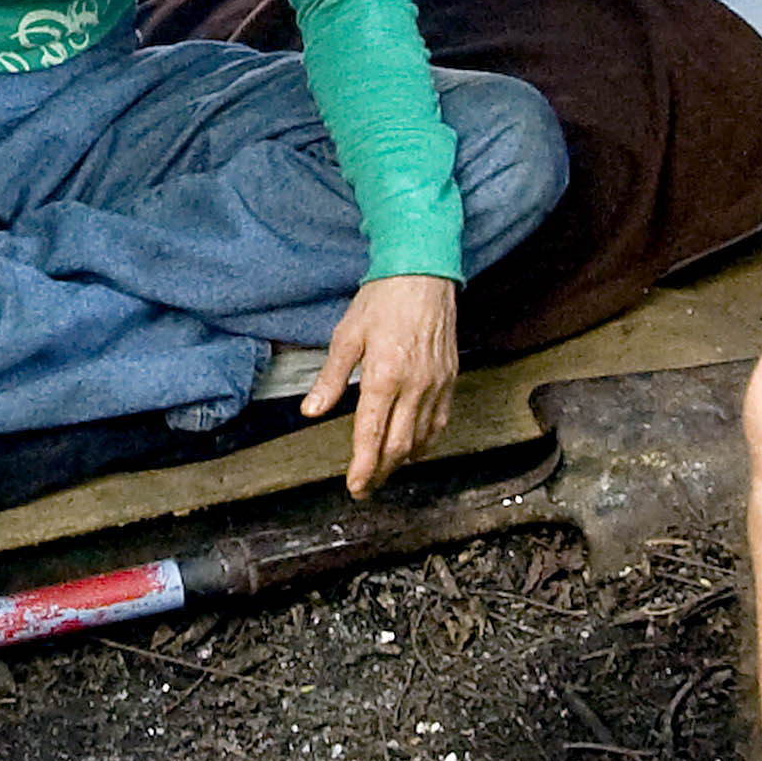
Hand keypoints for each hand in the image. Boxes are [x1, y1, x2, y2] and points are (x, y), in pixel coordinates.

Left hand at [306, 272, 465, 495]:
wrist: (424, 273)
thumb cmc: (383, 300)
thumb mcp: (347, 335)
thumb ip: (330, 378)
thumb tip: (311, 410)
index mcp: (384, 375)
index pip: (371, 433)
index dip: (363, 466)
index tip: (355, 486)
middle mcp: (414, 385)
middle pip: (398, 445)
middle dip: (380, 472)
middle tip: (365, 487)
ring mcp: (436, 384)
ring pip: (421, 438)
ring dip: (401, 461)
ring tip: (383, 471)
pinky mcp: (450, 379)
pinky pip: (440, 422)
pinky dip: (425, 441)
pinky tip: (413, 447)